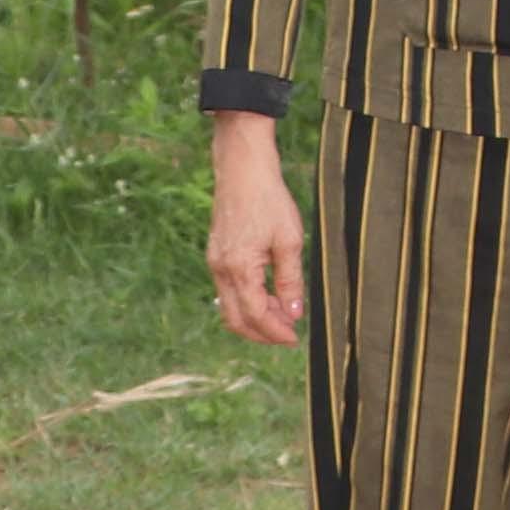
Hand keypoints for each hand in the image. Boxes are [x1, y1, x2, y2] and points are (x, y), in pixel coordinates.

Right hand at [206, 113, 306, 349]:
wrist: (242, 171)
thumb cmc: (269, 201)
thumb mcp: (289, 241)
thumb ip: (290, 280)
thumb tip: (294, 313)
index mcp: (239, 268)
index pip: (255, 315)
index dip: (275, 332)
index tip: (294, 339)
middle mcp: (220, 270)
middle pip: (236, 319)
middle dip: (261, 333)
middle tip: (288, 334)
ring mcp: (215, 263)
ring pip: (229, 307)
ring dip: (254, 318)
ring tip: (282, 315)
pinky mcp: (216, 255)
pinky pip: (227, 290)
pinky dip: (246, 301)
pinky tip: (268, 295)